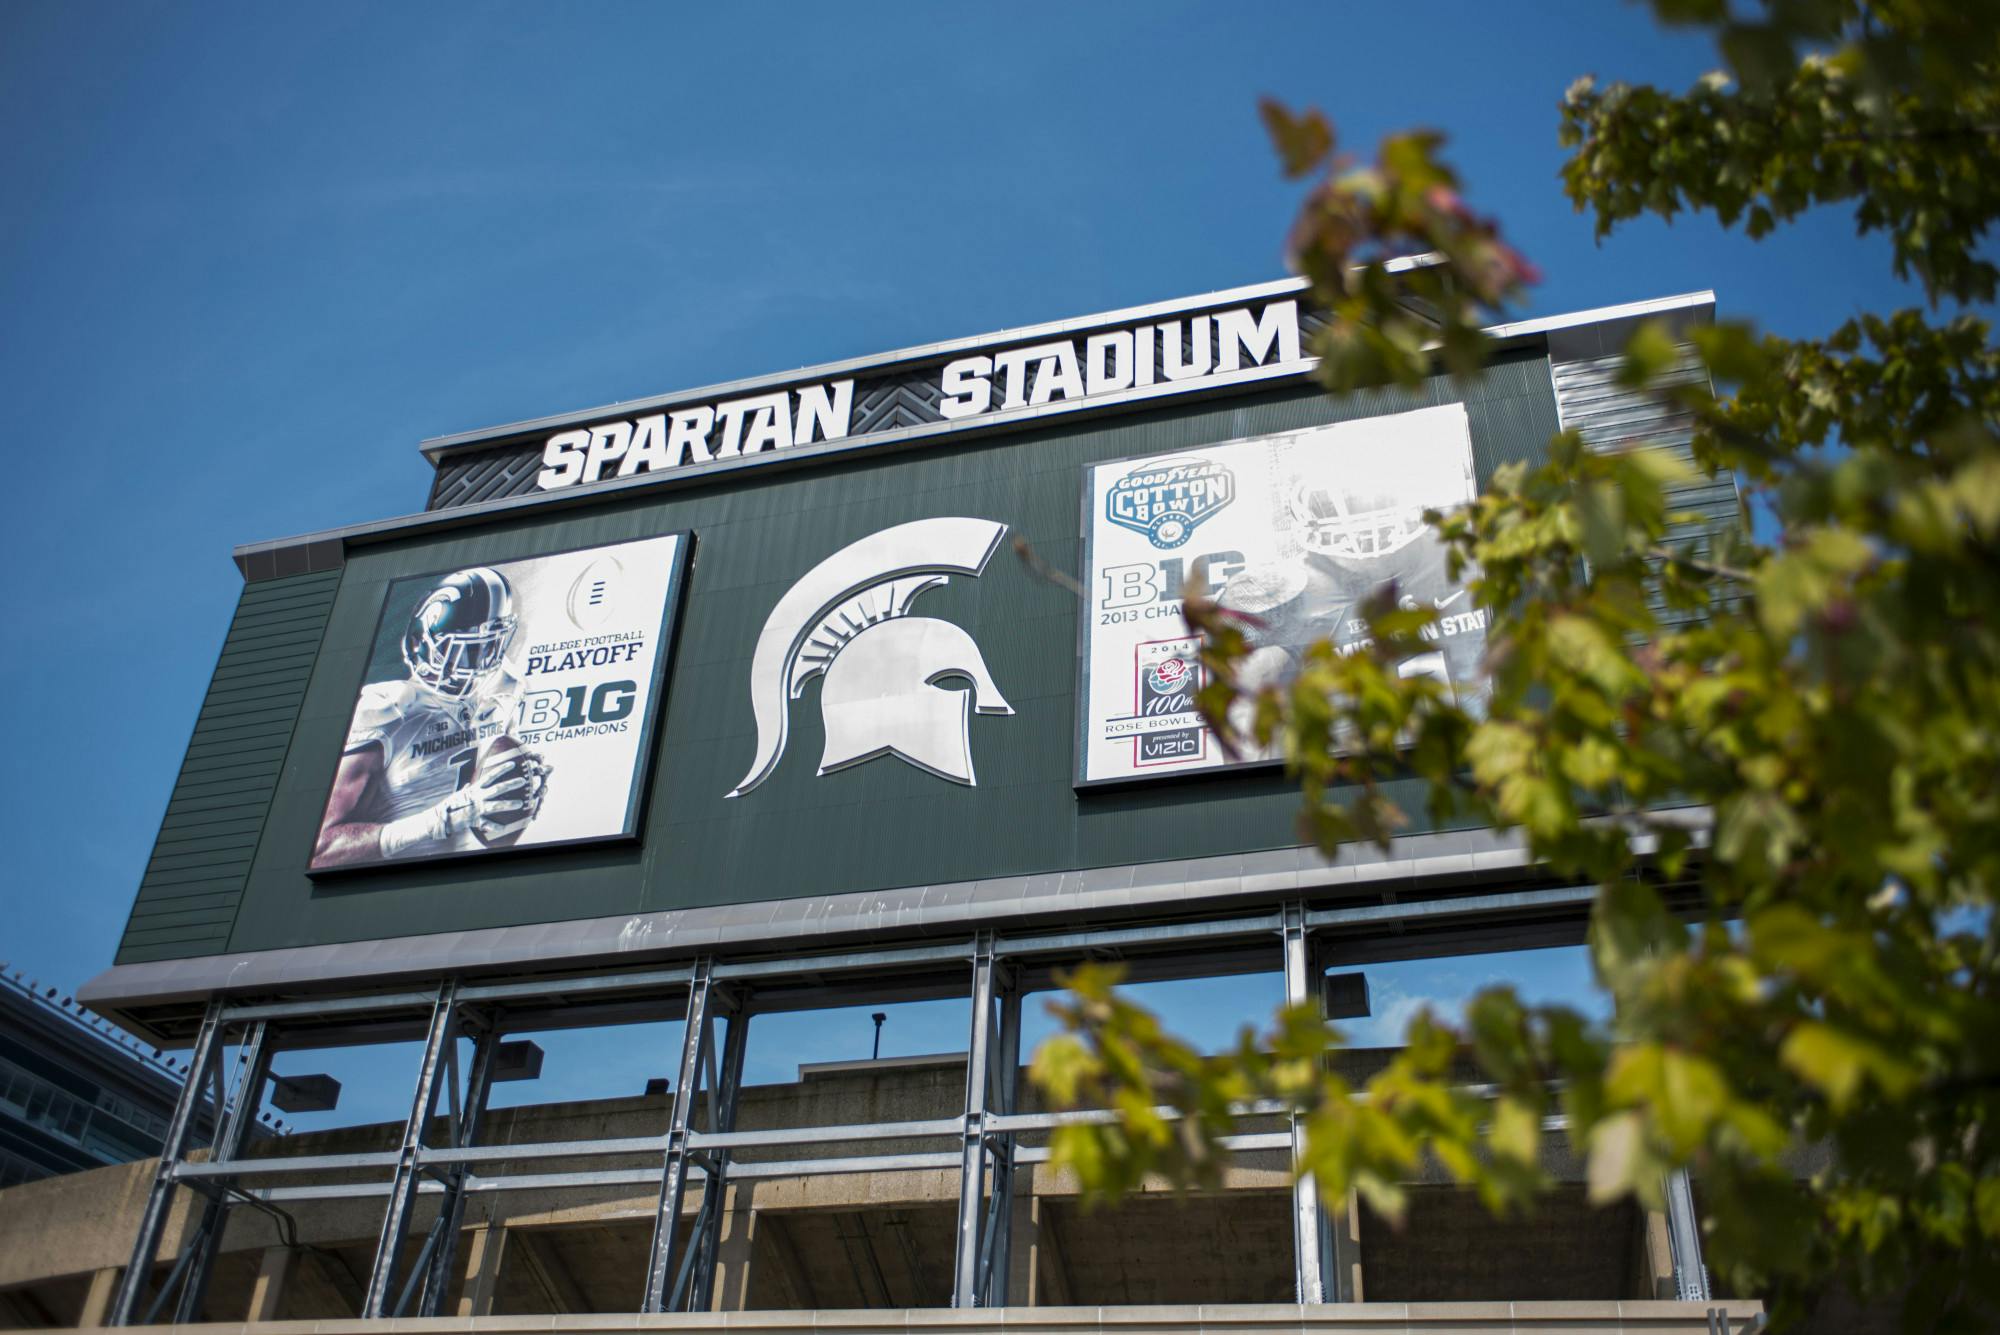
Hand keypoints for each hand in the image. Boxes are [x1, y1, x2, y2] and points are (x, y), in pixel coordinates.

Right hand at [378, 748, 553, 855]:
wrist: (441, 817)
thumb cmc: (451, 805)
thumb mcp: (459, 794)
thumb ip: (466, 789)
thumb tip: (469, 784)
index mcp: (475, 789)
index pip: (490, 776)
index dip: (502, 769)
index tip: (513, 763)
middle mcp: (478, 797)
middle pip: (498, 789)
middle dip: (511, 784)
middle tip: (523, 780)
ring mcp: (478, 809)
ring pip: (497, 805)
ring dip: (509, 804)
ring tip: (522, 803)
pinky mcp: (476, 820)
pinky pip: (488, 824)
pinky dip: (496, 826)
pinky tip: (505, 828)